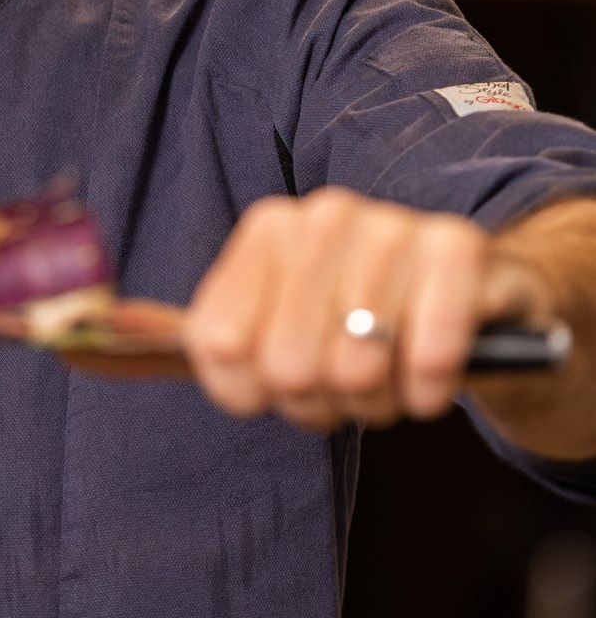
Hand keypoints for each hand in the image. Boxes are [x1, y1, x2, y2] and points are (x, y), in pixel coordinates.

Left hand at [178, 187, 555, 432]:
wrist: (479, 301)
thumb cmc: (366, 326)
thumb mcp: (283, 330)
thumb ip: (222, 348)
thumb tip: (137, 355)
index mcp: (270, 230)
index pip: (218, 342)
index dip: (249, 392)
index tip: (278, 388)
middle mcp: (325, 215)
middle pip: (286, 365)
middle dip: (322, 402)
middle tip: (349, 386)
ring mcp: (393, 226)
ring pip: (357, 367)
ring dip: (380, 400)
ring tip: (394, 376)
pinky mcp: (459, 250)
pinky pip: (429, 357)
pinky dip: (430, 390)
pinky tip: (433, 377)